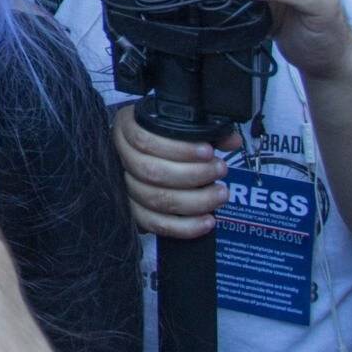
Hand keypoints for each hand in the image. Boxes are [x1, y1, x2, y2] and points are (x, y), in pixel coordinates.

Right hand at [112, 101, 231, 237]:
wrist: (142, 158)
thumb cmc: (162, 139)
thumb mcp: (178, 126)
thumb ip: (206, 131)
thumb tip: (231, 140)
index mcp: (126, 130)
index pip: (145, 141)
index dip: (179, 149)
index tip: (208, 152)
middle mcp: (120, 158)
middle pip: (152, 172)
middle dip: (193, 174)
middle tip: (219, 170)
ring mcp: (124, 187)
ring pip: (155, 199)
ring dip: (194, 200)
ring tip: (219, 194)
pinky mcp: (133, 212)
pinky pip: (155, 224)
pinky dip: (184, 226)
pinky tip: (206, 221)